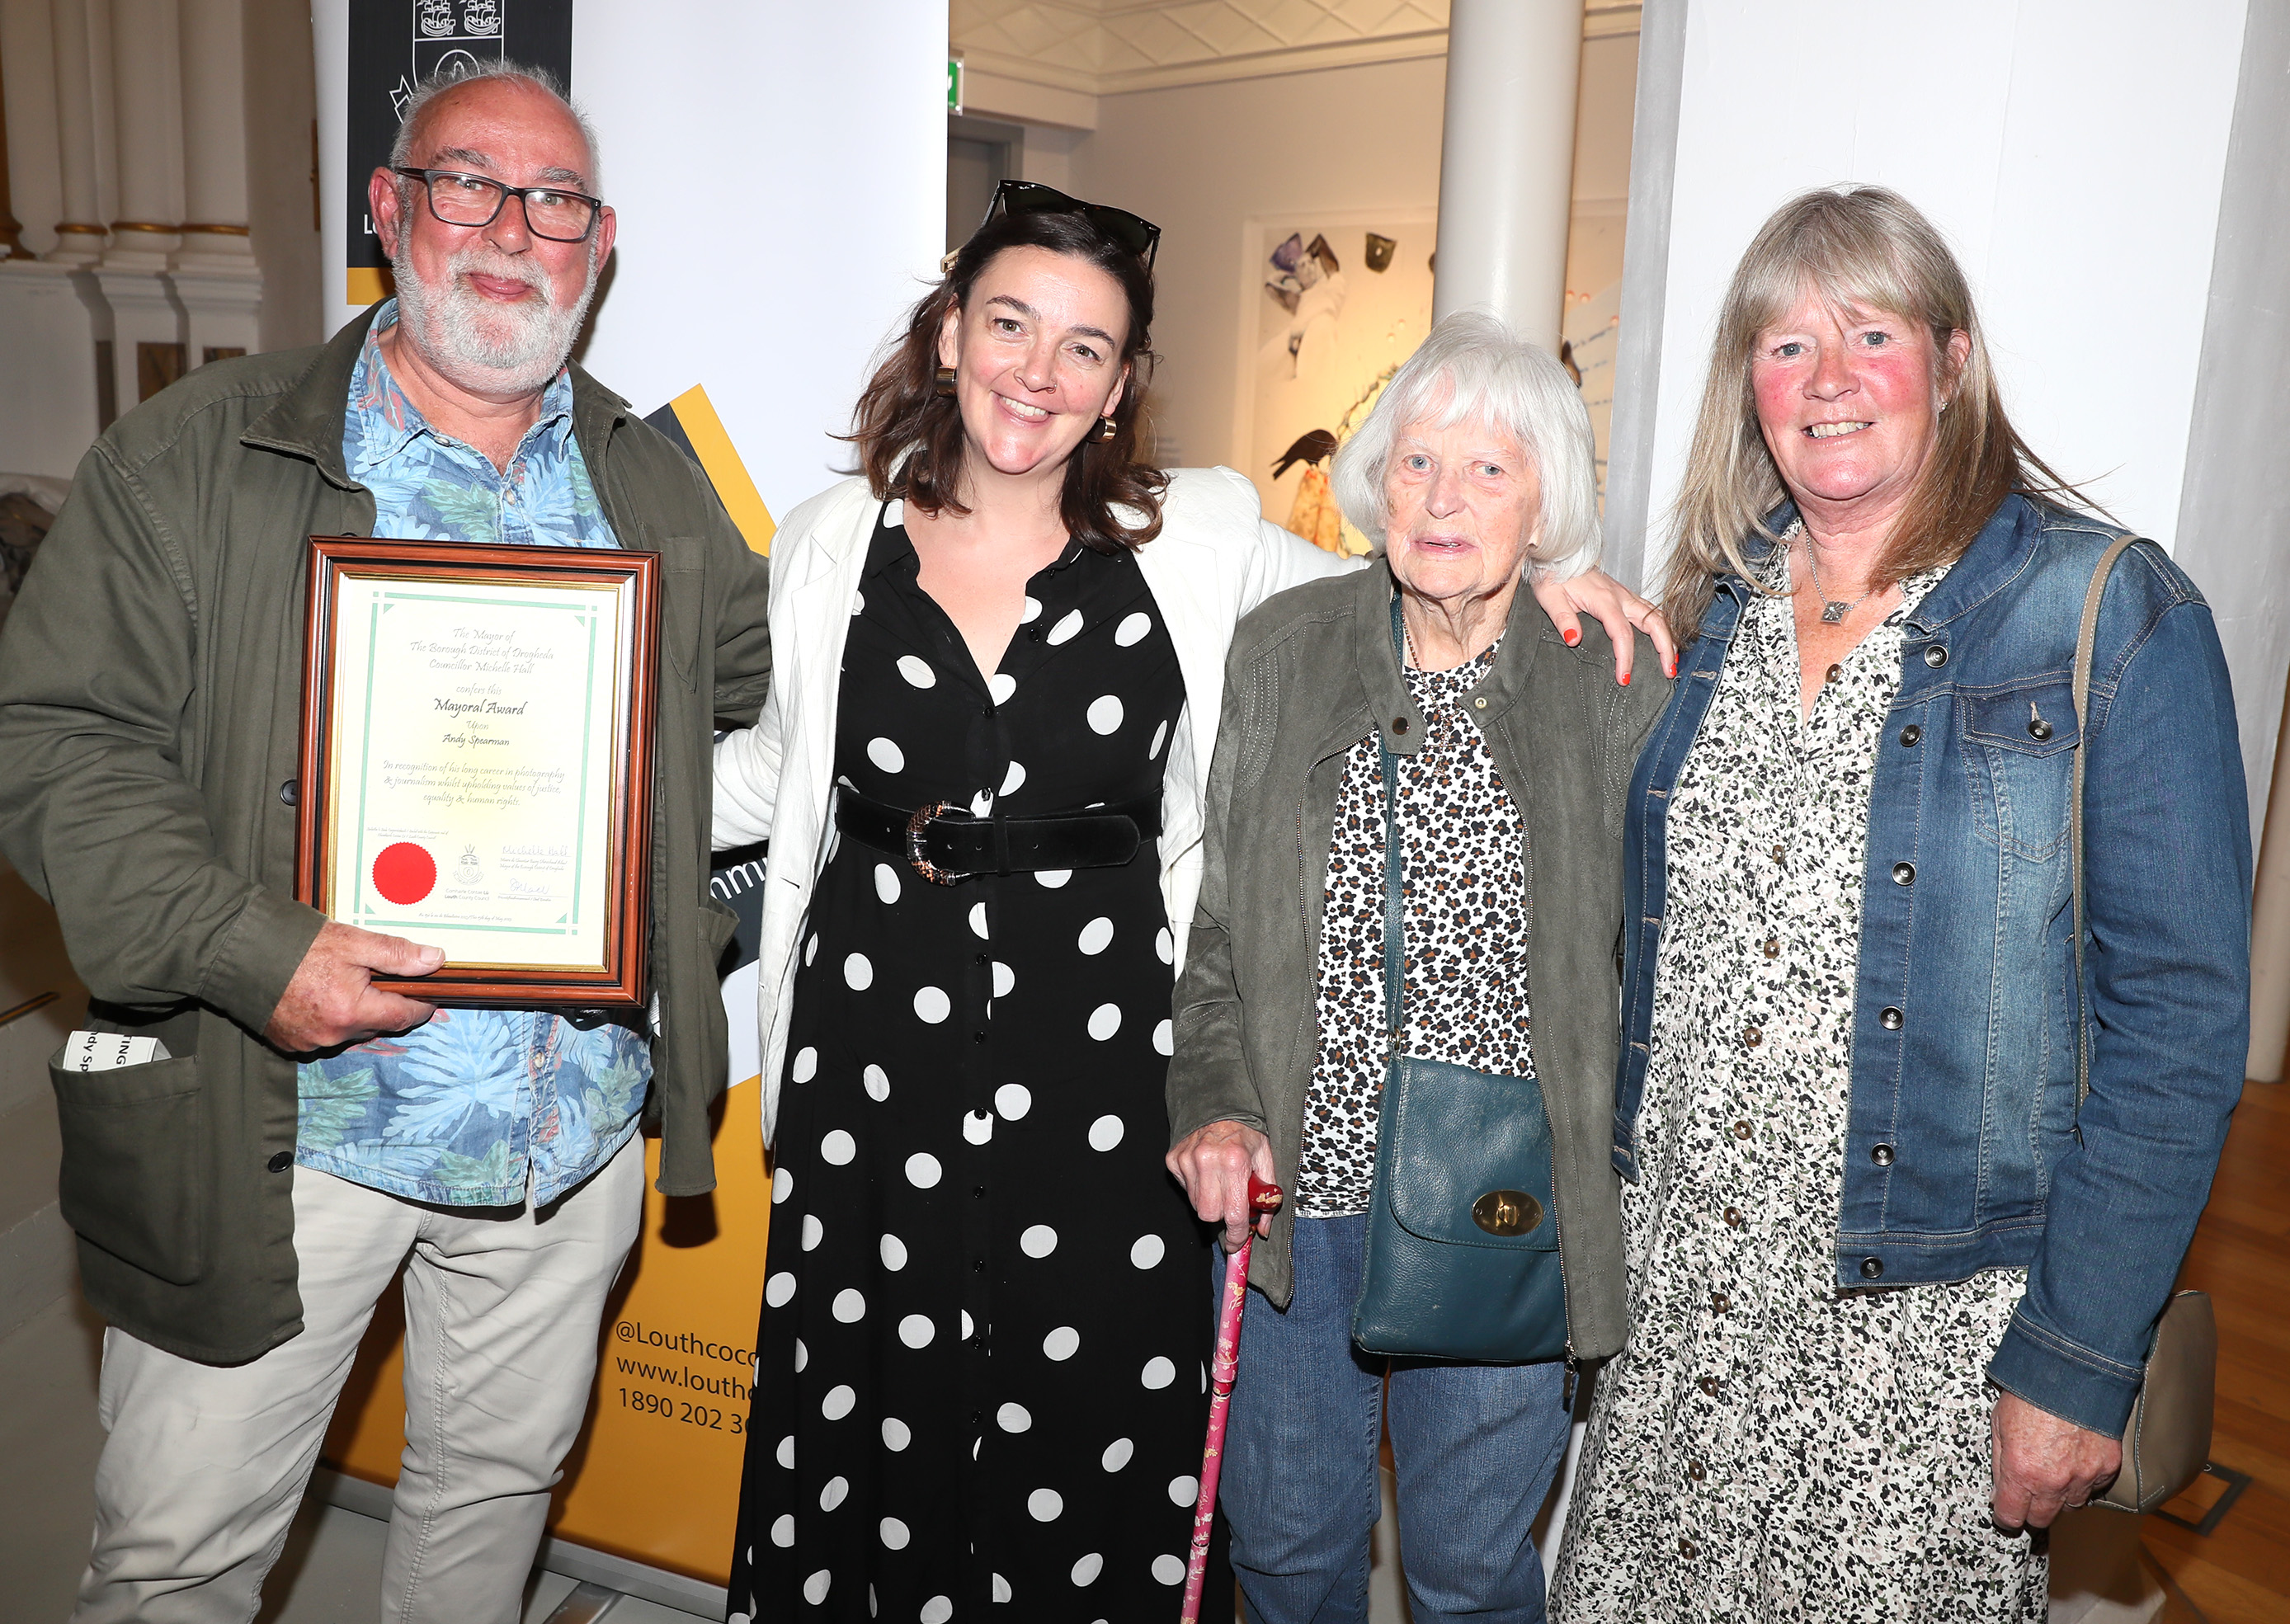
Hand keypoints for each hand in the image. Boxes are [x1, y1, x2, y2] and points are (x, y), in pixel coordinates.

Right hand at [264, 921, 443, 1052]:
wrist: (239, 953)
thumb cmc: (296, 946)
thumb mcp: (353, 942)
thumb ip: (397, 954)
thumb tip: (435, 960)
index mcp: (353, 1012)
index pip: (404, 1016)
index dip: (421, 1004)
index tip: (429, 993)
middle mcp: (332, 1034)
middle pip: (377, 1024)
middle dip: (384, 1003)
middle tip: (382, 978)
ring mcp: (309, 1042)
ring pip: (350, 1030)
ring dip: (356, 1012)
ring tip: (346, 983)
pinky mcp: (290, 1042)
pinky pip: (323, 1034)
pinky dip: (329, 1018)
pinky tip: (321, 995)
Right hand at [1167, 1120, 1275, 1250]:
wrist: (1222, 1107)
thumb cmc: (1245, 1133)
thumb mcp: (1265, 1161)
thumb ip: (1267, 1197)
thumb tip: (1261, 1229)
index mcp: (1234, 1161)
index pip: (1233, 1214)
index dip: (1237, 1234)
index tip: (1237, 1242)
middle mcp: (1208, 1160)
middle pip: (1208, 1214)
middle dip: (1221, 1216)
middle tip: (1230, 1205)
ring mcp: (1187, 1159)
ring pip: (1195, 1203)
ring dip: (1209, 1200)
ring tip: (1219, 1182)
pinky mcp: (1174, 1158)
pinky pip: (1184, 1188)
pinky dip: (1196, 1186)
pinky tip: (1206, 1172)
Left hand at [1530, 568, 1678, 685]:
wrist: (1558, 553)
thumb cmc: (1553, 575)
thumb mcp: (1550, 598)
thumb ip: (1563, 619)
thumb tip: (1574, 639)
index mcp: (1603, 599)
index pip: (1622, 633)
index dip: (1626, 657)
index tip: (1624, 677)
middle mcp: (1620, 595)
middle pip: (1653, 622)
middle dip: (1665, 647)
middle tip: (1668, 670)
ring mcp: (1624, 594)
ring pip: (1656, 615)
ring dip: (1667, 637)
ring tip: (1671, 659)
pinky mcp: (1623, 594)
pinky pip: (1649, 610)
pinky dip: (1660, 626)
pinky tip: (1662, 639)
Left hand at [1991, 1390, 2122, 1529]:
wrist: (2072, 1371)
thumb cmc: (2030, 1392)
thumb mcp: (1998, 1424)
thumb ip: (2000, 1462)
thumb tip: (2000, 1489)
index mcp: (2021, 1471)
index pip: (2011, 1517)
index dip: (2005, 1516)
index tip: (2005, 1513)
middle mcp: (2053, 1481)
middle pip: (2042, 1519)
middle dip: (2032, 1510)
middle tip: (2028, 1494)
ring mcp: (2083, 1477)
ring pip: (2070, 1506)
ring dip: (2060, 1495)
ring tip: (2053, 1472)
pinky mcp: (2107, 1467)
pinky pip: (2094, 1487)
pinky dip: (2084, 1479)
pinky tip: (2075, 1460)